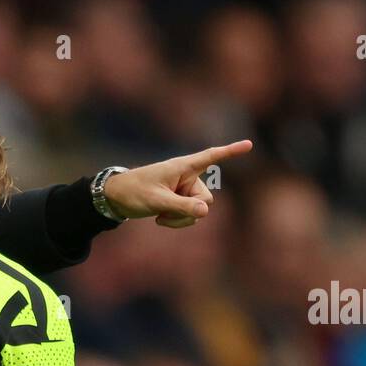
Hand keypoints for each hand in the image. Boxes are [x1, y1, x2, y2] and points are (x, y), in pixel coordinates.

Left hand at [102, 140, 252, 227]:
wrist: (116, 198)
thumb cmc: (134, 192)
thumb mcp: (157, 201)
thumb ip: (181, 206)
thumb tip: (205, 211)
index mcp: (183, 166)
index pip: (211, 156)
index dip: (231, 151)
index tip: (249, 144)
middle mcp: (188, 177)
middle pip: (206, 200)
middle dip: (189, 211)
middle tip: (165, 212)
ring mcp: (185, 190)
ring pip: (198, 211)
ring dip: (181, 219)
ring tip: (160, 216)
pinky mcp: (180, 201)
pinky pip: (190, 216)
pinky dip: (177, 221)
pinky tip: (160, 219)